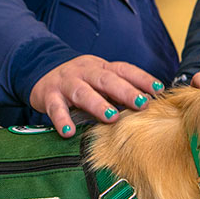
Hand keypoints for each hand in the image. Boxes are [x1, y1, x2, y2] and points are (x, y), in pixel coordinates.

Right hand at [29, 55, 163, 137]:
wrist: (40, 70)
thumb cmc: (81, 80)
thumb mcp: (101, 79)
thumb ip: (120, 89)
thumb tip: (150, 102)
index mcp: (102, 67)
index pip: (125, 70)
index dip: (142, 78)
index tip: (159, 90)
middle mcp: (85, 72)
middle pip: (107, 79)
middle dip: (126, 91)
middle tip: (142, 104)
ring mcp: (66, 82)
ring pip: (82, 92)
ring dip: (98, 104)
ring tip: (111, 117)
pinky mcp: (48, 95)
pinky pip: (55, 108)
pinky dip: (62, 119)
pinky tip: (69, 131)